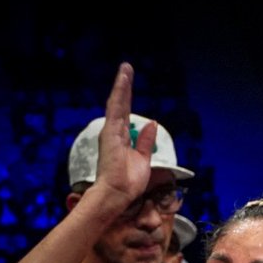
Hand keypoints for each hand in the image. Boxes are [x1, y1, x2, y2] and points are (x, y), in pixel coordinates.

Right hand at [96, 63, 157, 210]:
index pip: (125, 114)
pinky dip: (119, 94)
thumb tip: (152, 124)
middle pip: (120, 105)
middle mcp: (114, 132)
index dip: (127, 99)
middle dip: (124, 86)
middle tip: (127, 68)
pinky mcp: (110, 132)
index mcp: (121, 138)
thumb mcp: (143, 159)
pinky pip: (116, 109)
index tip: (129, 84)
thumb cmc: (128, 181)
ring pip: (117, 103)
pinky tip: (123, 81)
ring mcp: (111, 131)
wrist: (118, 194)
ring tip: (126, 69)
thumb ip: (146, 142)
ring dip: (122, 85)